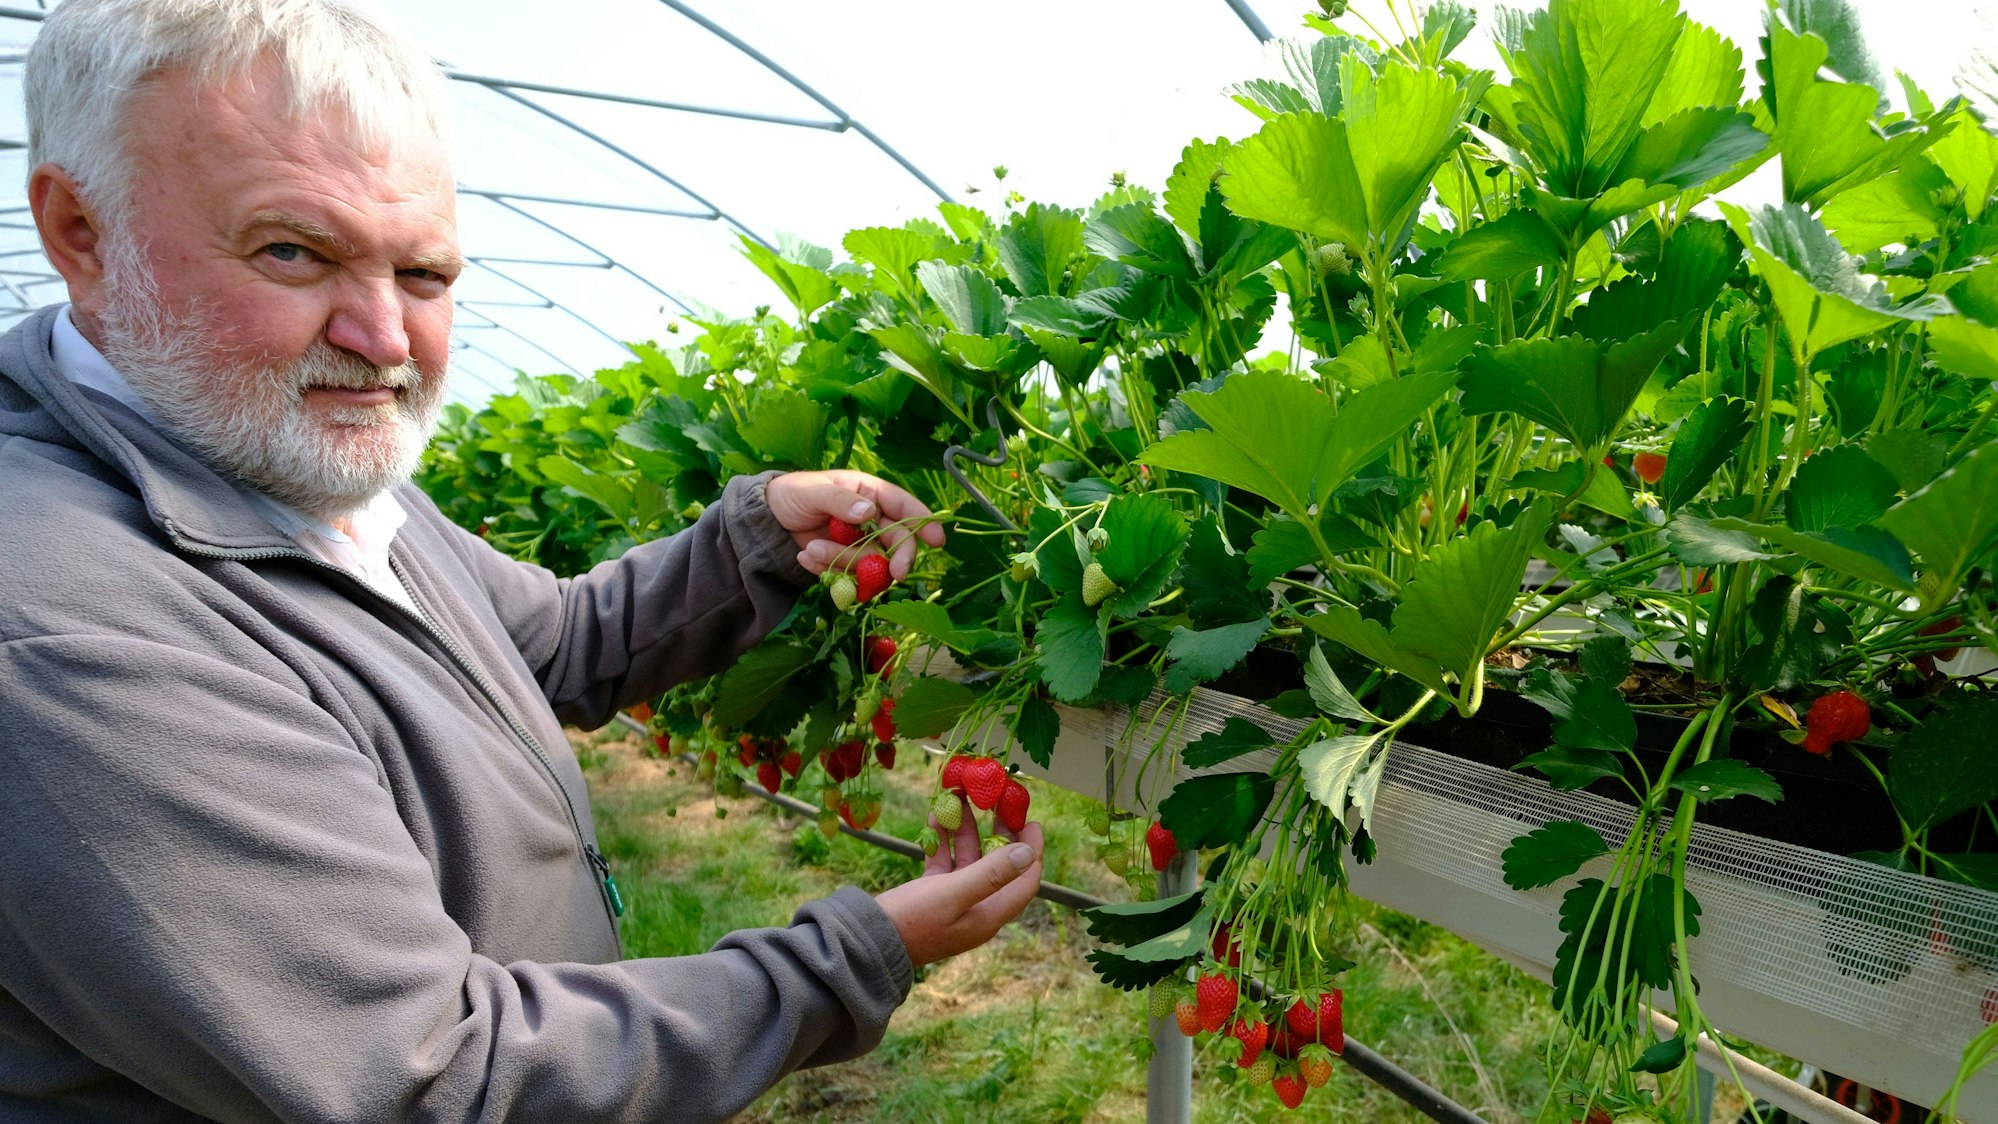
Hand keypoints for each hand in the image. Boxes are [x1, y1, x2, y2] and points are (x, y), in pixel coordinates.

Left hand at [764, 469, 946, 580]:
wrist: (766, 520)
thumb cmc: (792, 494)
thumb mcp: (813, 491)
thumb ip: (840, 500)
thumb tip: (870, 511)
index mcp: (870, 493)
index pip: (904, 507)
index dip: (923, 522)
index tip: (936, 540)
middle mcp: (871, 520)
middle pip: (898, 542)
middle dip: (897, 558)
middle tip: (895, 574)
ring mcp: (859, 544)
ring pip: (870, 563)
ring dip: (842, 560)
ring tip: (811, 548)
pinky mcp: (845, 563)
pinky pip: (849, 576)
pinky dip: (828, 571)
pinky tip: (806, 556)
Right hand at [874, 798, 1043, 966]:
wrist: (868, 942)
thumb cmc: (913, 920)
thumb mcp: (954, 893)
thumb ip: (992, 873)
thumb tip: (1028, 853)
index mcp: (989, 914)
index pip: (1025, 882)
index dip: (1032, 852)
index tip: (1032, 821)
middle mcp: (977, 908)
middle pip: (999, 866)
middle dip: (1000, 834)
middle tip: (1000, 805)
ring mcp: (954, 901)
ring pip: (969, 859)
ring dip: (966, 831)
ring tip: (961, 799)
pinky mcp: (932, 894)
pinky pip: (945, 862)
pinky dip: (942, 841)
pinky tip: (935, 817)